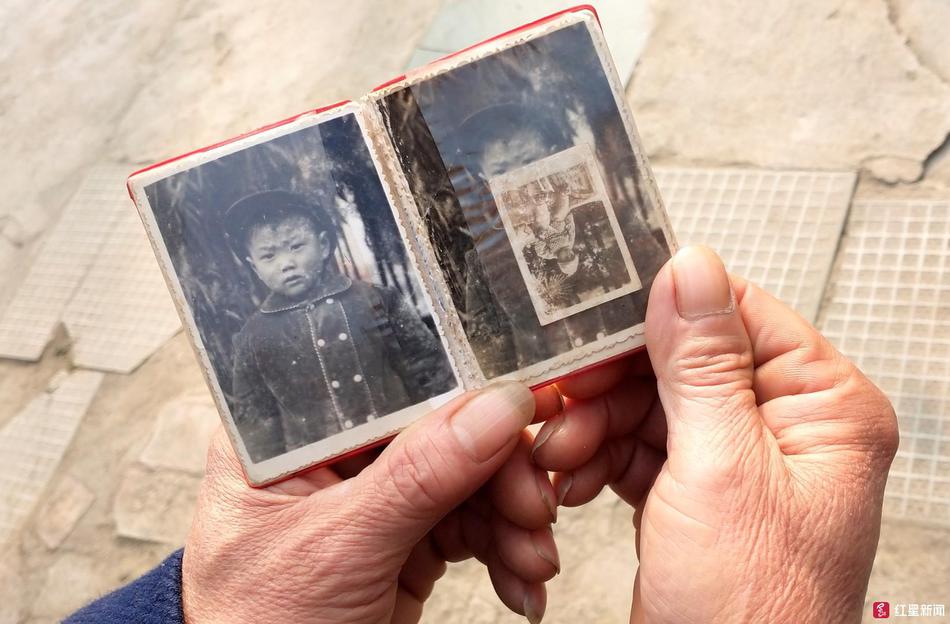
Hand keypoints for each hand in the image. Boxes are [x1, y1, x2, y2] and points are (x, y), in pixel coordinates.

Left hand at [183, 382, 563, 623]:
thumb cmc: (258, 623)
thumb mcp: (338, 545)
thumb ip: (417, 477)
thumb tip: (496, 408)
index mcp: (294, 433)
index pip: (391, 385)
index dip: (462, 389)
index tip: (523, 403)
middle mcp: (338, 455)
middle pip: (445, 431)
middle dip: (501, 471)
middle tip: (535, 508)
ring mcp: (376, 497)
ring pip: (470, 479)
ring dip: (513, 519)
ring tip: (533, 562)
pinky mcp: (406, 537)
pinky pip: (472, 525)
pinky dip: (504, 550)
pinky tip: (521, 580)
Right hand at [532, 246, 897, 623]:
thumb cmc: (754, 615)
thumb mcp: (721, 472)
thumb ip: (705, 364)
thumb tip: (690, 266)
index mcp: (825, 408)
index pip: (737, 315)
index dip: (659, 314)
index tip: (594, 322)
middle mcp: (787, 428)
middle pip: (682, 361)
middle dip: (612, 386)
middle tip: (561, 402)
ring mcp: (738, 463)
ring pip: (649, 404)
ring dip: (595, 428)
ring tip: (559, 458)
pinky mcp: (698, 494)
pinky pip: (639, 448)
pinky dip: (599, 459)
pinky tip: (573, 480)